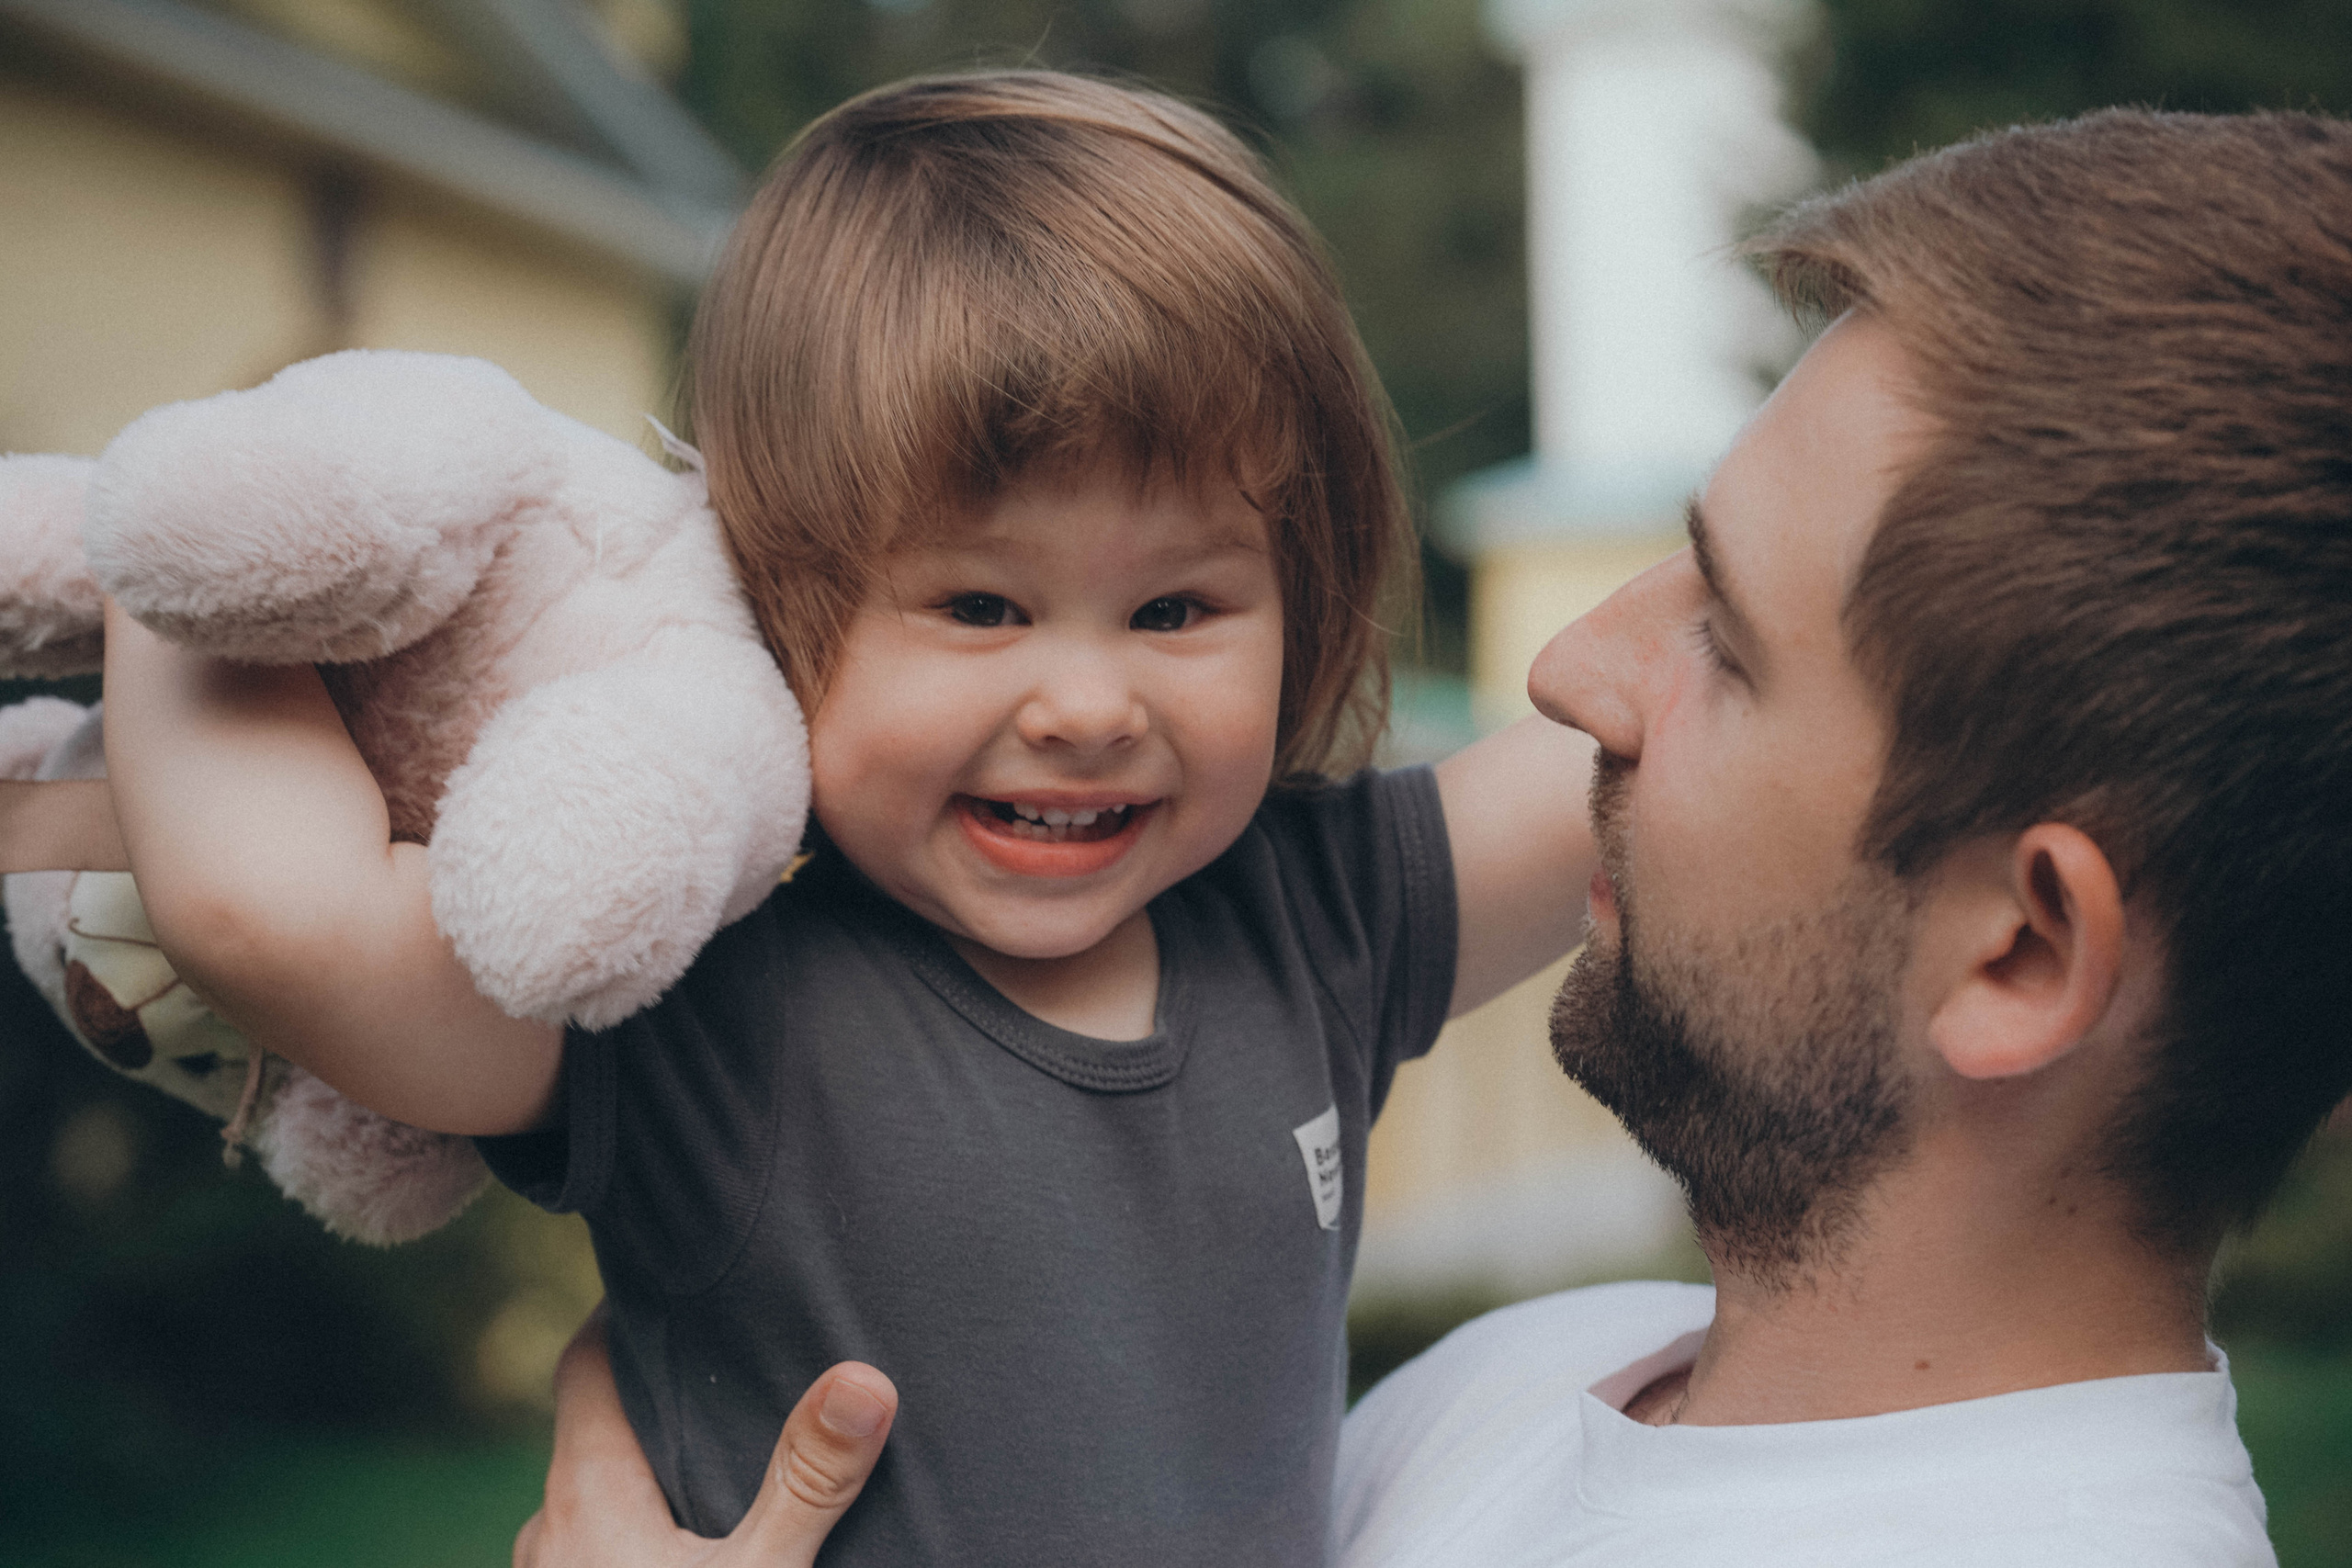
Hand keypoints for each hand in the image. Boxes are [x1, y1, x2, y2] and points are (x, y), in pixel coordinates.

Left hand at [515, 1308, 895, 1567]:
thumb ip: (810, 1481)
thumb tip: (864, 1377)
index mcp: (587, 1493)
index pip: (581, 1364)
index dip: (619, 1317)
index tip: (668, 1285)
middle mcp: (549, 1534)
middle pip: (589, 1436)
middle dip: (652, 1407)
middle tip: (722, 1374)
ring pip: (589, 1509)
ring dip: (642, 1486)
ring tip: (716, 1472)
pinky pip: (592, 1564)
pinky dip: (634, 1546)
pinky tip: (688, 1562)